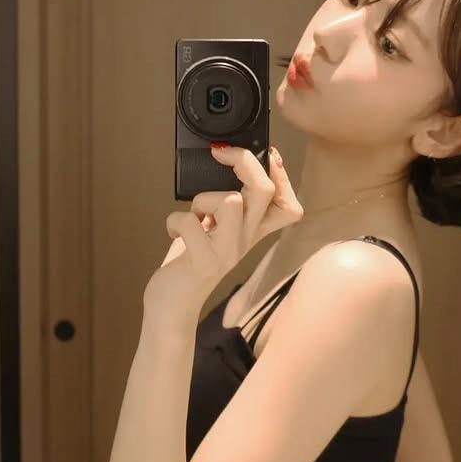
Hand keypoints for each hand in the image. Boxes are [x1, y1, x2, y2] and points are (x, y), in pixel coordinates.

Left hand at [144, 144, 303, 317]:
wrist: (171, 308)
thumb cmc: (188, 263)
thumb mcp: (214, 232)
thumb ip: (222, 209)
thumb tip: (222, 169)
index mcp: (251, 233)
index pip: (289, 206)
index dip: (283, 176)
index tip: (268, 154)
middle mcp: (245, 242)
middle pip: (264, 191)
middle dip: (244, 161)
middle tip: (220, 153)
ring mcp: (226, 253)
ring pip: (231, 201)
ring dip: (203, 199)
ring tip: (194, 215)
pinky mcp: (203, 261)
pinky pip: (189, 221)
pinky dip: (174, 220)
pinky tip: (173, 233)